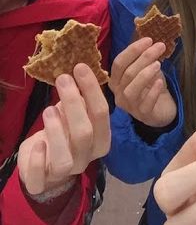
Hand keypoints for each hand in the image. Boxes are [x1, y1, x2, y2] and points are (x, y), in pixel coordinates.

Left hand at [18, 63, 110, 194]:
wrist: (47, 166)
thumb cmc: (65, 133)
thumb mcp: (76, 116)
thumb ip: (81, 100)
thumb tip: (80, 70)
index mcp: (101, 140)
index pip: (102, 113)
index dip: (92, 89)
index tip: (80, 68)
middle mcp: (87, 158)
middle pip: (85, 133)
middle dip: (74, 103)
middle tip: (63, 79)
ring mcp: (65, 173)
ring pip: (65, 157)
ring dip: (56, 131)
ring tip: (48, 109)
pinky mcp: (40, 183)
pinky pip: (39, 177)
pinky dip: (38, 159)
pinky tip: (37, 142)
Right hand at [109, 38, 176, 126]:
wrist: (162, 109)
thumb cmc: (151, 87)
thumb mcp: (146, 69)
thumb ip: (144, 58)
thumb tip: (149, 41)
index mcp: (116, 80)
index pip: (118, 63)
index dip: (132, 50)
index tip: (148, 40)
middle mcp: (118, 94)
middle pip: (127, 73)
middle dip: (144, 57)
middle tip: (160, 46)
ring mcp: (130, 106)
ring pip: (132, 89)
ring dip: (145, 74)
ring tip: (158, 64)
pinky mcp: (143, 115)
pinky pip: (146, 103)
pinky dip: (153, 91)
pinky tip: (160, 82)